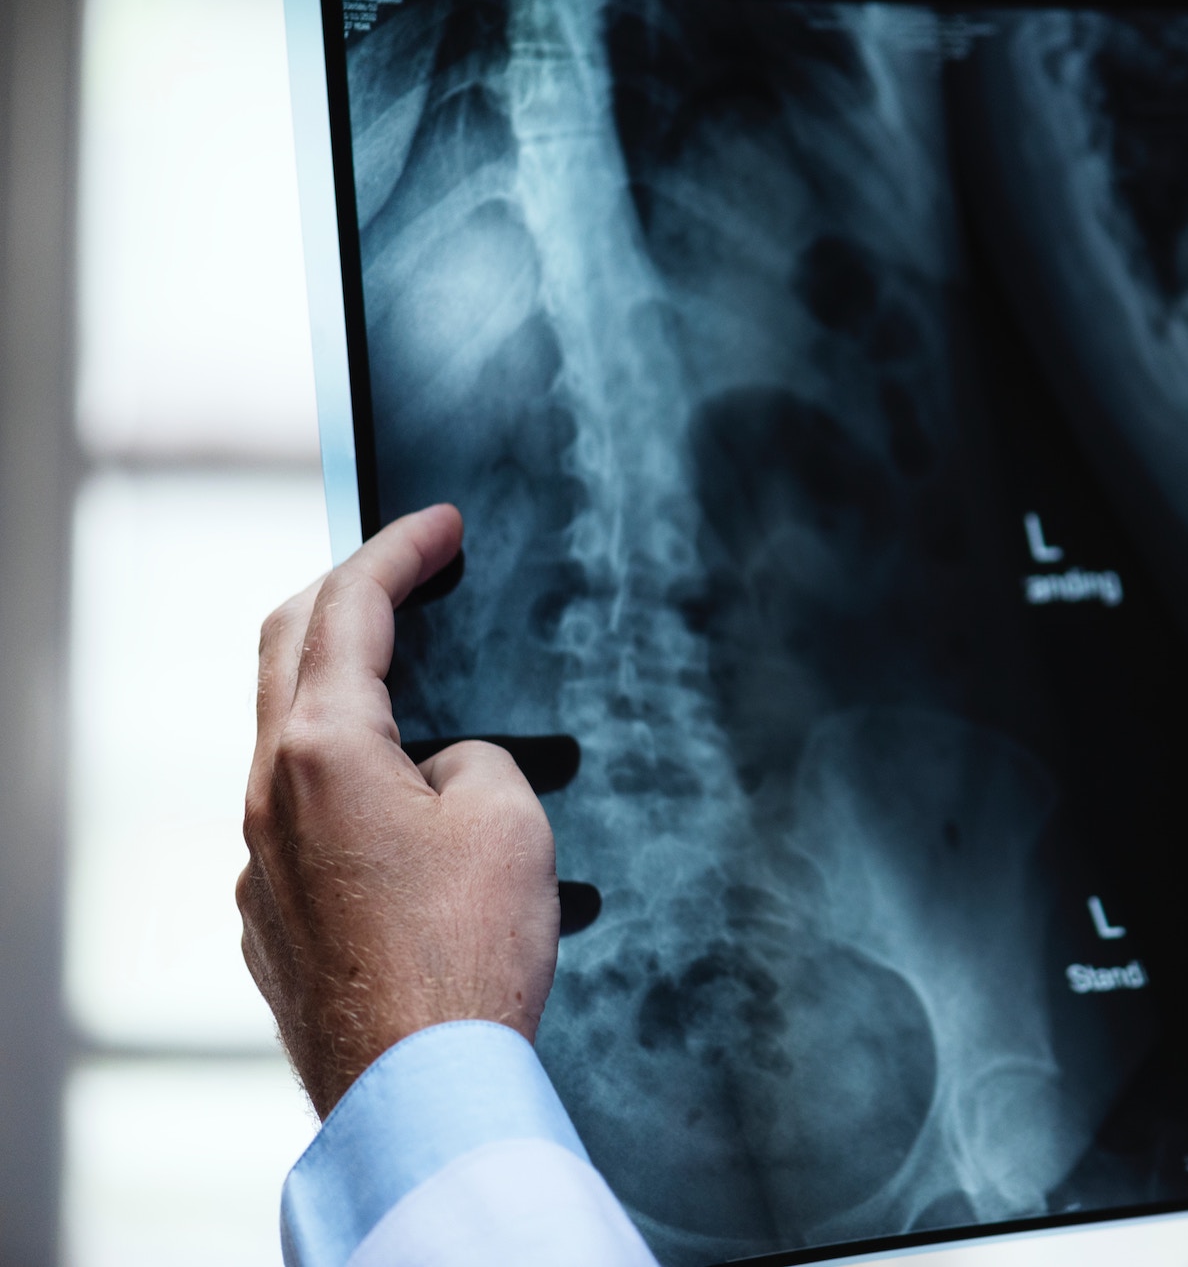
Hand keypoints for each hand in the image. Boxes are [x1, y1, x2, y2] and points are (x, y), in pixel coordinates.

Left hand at [237, 504, 558, 1117]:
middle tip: (407, 568)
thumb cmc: (468, 952)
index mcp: (323, 749)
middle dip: (347, 591)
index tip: (440, 521)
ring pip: (290, 735)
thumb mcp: (508, 818)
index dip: (400, 549)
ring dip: (346, 688)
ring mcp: (262, 860)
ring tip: (421, 690)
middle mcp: (270, 793)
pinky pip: (303, 815)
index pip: (351, 609)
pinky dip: (349, 775)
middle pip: (288, 649)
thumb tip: (443, 767)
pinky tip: (408, 811)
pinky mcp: (275, 918)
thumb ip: (473, 757)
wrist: (419, 1084)